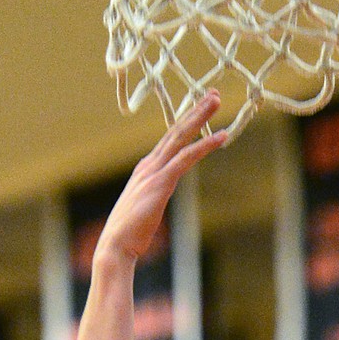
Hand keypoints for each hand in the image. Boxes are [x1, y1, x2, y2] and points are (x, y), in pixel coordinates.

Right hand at [94, 92, 227, 266]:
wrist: (116, 245)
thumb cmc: (130, 234)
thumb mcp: (145, 210)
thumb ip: (153, 199)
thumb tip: (157, 201)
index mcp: (146, 169)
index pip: (169, 140)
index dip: (186, 123)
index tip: (201, 109)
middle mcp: (149, 164)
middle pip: (176, 130)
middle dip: (195, 110)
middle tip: (213, 94)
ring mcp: (154, 171)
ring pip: (181, 136)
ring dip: (200, 117)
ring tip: (217, 101)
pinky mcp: (161, 182)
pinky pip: (186, 158)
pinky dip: (205, 145)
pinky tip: (222, 137)